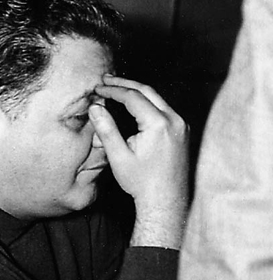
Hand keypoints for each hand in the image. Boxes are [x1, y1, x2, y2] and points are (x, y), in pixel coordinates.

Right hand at [89, 75, 189, 247]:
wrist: (165, 200)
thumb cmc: (141, 182)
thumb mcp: (118, 156)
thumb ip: (106, 129)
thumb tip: (95, 107)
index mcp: (158, 124)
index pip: (133, 97)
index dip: (113, 90)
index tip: (98, 88)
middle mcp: (174, 120)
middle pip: (147, 91)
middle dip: (125, 83)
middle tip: (106, 79)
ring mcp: (181, 124)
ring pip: (157, 98)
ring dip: (137, 91)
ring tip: (117, 87)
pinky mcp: (182, 130)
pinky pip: (164, 108)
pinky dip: (147, 102)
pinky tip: (134, 104)